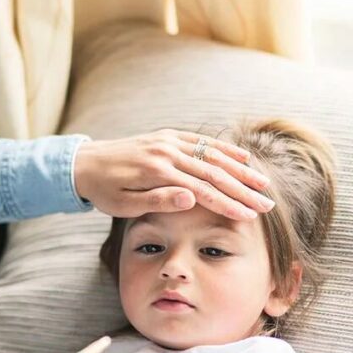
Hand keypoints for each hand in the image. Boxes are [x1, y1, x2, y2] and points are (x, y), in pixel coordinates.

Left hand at [73, 130, 273, 220]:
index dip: (228, 204)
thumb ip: (158, 200)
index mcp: (157, 172)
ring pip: (212, 155)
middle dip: (243, 189)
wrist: (84, 163)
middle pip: (214, 172)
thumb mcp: (124, 204)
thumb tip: (191, 199)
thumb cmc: (104, 190)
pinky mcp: (167, 136)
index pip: (202, 190)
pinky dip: (224, 148)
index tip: (250, 216)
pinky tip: (243, 157)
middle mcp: (166, 152)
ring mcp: (168, 141)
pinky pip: (201, 141)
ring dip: (241, 169)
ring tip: (264, 184)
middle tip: (268, 205)